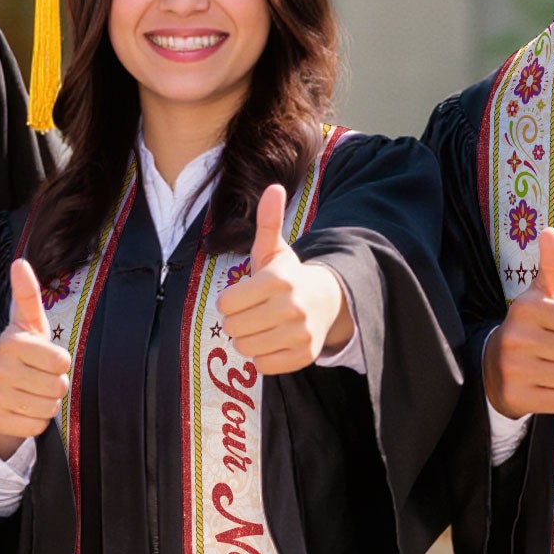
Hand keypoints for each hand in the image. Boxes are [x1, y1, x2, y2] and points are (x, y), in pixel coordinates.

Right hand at [0, 258, 71, 459]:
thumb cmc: (21, 354)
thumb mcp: (28, 324)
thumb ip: (27, 295)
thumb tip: (20, 262)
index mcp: (10, 342)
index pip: (61, 361)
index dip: (60, 362)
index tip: (46, 357)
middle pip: (58, 386)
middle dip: (56, 385)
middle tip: (39, 378)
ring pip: (49, 408)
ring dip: (47, 403)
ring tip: (31, 392)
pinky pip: (37, 426)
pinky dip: (36, 421)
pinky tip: (22, 409)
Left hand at [214, 184, 350, 374]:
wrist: (326, 301)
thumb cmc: (288, 276)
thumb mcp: (274, 249)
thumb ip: (267, 221)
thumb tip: (273, 187)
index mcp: (280, 280)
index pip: (226, 304)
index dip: (229, 301)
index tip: (243, 296)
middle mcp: (292, 308)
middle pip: (233, 328)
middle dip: (237, 321)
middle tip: (252, 313)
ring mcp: (300, 334)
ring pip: (246, 349)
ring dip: (248, 339)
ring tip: (261, 326)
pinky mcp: (304, 356)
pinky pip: (263, 366)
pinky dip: (262, 357)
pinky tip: (272, 341)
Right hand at [483, 227, 553, 415]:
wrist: (492, 368)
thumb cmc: (531, 327)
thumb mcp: (540, 295)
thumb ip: (552, 264)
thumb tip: (550, 231)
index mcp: (526, 308)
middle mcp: (516, 337)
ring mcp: (514, 369)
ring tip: (552, 368)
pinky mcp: (517, 397)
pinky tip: (544, 386)